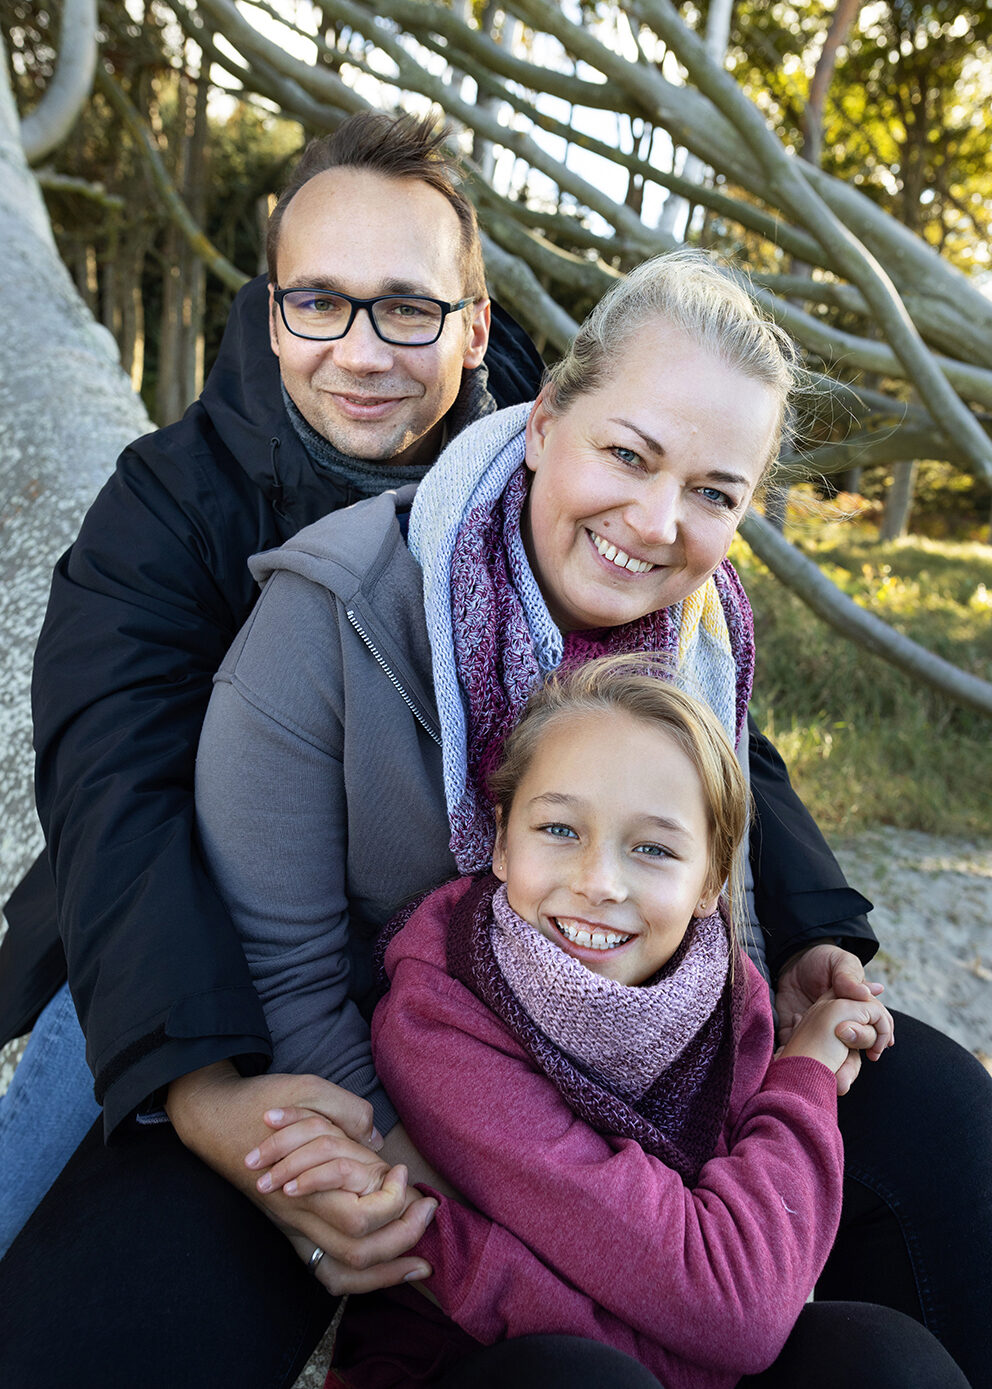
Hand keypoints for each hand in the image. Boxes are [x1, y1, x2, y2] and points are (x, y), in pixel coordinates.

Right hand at [166, 1063, 435, 1290]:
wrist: (213, 1117)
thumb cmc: (261, 1100)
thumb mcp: (309, 1089)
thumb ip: (347, 1113)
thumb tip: (375, 1141)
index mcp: (305, 1183)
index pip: (361, 1216)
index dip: (392, 1200)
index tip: (400, 1170)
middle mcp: (299, 1215)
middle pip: (357, 1254)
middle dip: (403, 1240)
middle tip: (429, 1210)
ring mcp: (292, 1227)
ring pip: (340, 1274)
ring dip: (385, 1274)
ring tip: (418, 1262)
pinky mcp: (291, 1229)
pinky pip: (325, 1270)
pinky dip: (358, 1277)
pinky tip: (385, 1266)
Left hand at [775, 944, 886, 1092]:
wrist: (790, 961)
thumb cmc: (822, 960)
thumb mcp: (838, 961)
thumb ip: (849, 975)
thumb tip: (867, 993)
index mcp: (857, 1014)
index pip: (873, 1033)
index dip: (876, 1042)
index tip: (875, 1051)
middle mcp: (840, 1029)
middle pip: (851, 1055)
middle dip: (849, 1071)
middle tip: (842, 1082)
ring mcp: (819, 1035)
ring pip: (828, 1062)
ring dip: (826, 1074)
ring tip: (823, 1087)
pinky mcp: (796, 1036)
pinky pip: (797, 1052)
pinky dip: (793, 1059)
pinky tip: (788, 1061)